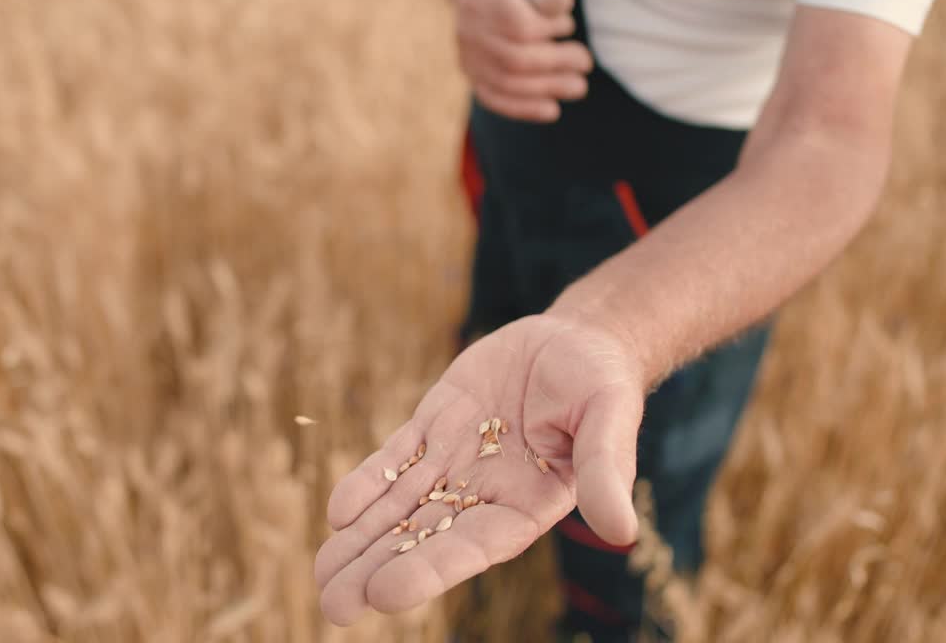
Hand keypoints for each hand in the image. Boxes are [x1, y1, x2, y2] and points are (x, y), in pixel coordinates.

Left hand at [314, 313, 644, 624]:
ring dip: (361, 538)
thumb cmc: (603, 384)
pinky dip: (366, 483)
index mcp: (526, 505)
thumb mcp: (610, 418)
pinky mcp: (435, 426)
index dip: (428, 569)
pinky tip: (337, 511)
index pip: (472, 546)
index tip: (384, 593)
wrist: (575, 341)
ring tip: (322, 574)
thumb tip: (623, 531)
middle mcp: (484, 494)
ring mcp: (455, 461)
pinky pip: (395, 458)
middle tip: (333, 603)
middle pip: (424, 538)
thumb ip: (607, 471)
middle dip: (377, 568)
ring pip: (400, 506)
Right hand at [452, 0, 593, 122]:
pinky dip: (524, 108)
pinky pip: (494, 99)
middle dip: (555, 64)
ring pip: (506, 83)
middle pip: (514, 59)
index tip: (568, 25)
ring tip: (579, 87)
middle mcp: (468, 31)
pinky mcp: (471, 76)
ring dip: (547, 89)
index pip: (520, 27)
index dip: (549, 30)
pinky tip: (552, 110)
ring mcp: (466, 57)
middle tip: (585, 63)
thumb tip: (562, 8)